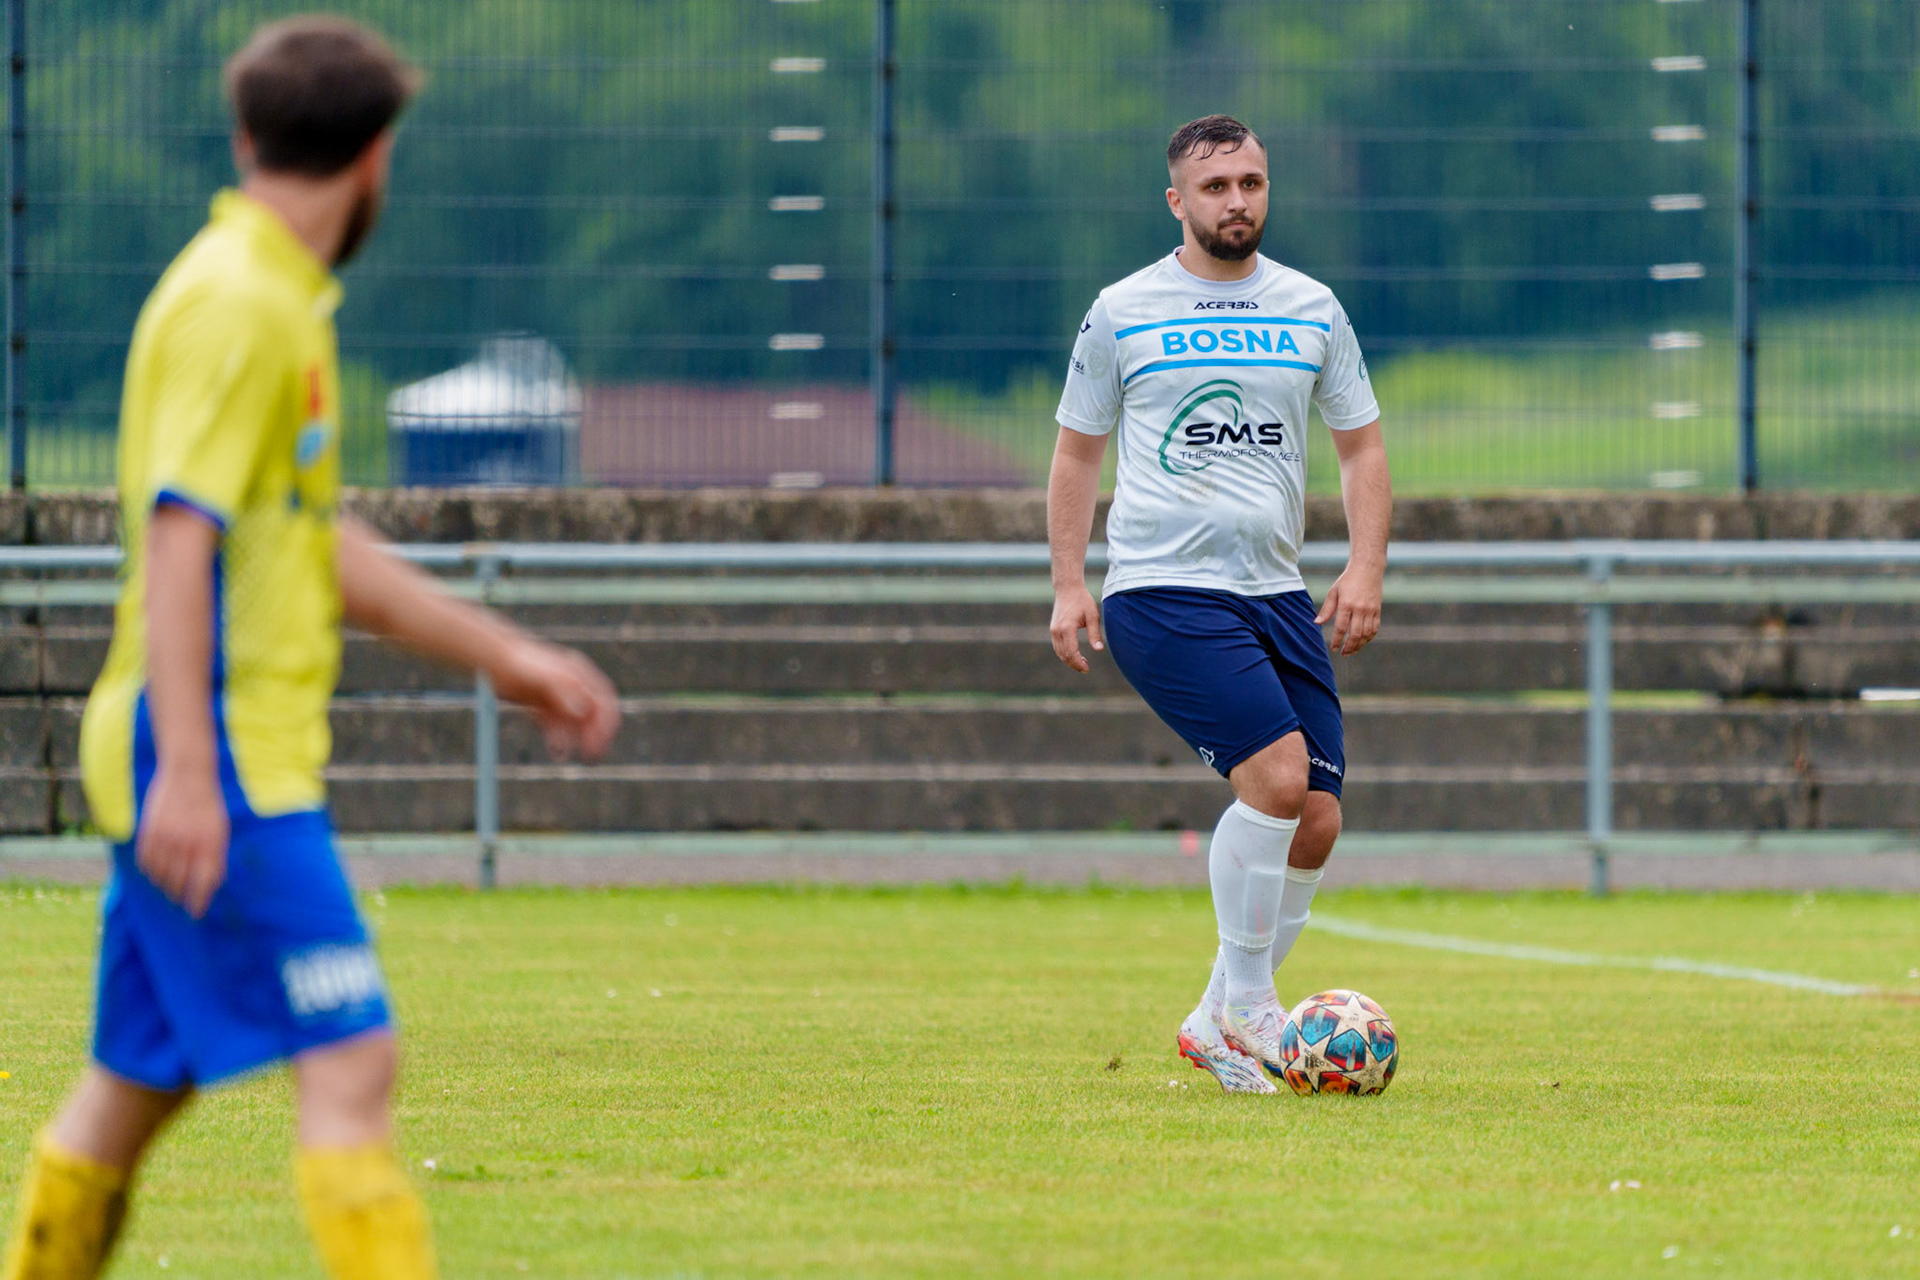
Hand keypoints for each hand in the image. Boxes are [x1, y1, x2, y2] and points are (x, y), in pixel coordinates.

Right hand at [136, 761, 228, 917]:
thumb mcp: (220, 830)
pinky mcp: (149, 832)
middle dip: (179, 894)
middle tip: (179, 898)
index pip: (203, 883)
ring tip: (168, 886)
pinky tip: (156, 871)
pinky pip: (145, 862)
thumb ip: (215, 857)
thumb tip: (211, 886)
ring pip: (160, 875)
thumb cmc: (208, 806)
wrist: (188, 775)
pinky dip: (150, 871)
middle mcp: (187, 844)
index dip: (198, 901)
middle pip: (179, 883)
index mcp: (210, 844)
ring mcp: (166, 838)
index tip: (195, 912)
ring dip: (164, 884)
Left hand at [495, 640, 620, 760]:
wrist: (491, 659)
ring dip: (575, 741)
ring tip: (564, 755)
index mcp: (579, 674)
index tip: (602, 742)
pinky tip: (556, 751)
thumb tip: (583, 711)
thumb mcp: (542, 676)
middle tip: (591, 757)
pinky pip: (556, 728)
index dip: (606, 722)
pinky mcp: (542, 707)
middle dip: (595, 736)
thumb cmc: (518, 663)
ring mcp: (557, 698)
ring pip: (574, 725)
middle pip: (593, 715)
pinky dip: (558, 740)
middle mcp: (572, 687)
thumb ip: (564, 690)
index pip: (604, 701)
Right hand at [1049, 583, 1104, 673]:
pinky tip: (1075, 654)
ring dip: (1069, 660)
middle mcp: (1057, 630)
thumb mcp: (1092, 616)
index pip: (1071, 652)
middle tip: (1086, 669)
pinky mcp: (1053, 629)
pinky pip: (1057, 646)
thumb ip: (1095, 633)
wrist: (1068, 589)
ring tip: (1082, 663)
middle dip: (1074, 664)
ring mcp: (1053, 630)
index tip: (1087, 669)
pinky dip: (1064, 653)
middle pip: (1063, 655)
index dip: (1079, 663)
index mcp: (1067, 628)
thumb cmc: (1082, 601)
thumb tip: (1099, 650)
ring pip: (1059, 652)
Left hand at [1315, 563, 1383, 655]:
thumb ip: (1327, 609)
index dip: (1337, 640)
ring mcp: (1370, 610)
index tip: (1333, 648)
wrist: (1368, 569)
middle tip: (1343, 654)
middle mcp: (1360, 609)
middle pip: (1355, 634)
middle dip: (1349, 647)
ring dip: (1359, 645)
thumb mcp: (1334, 592)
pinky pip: (1374, 628)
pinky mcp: (1378, 610)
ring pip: (1366, 634)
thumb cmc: (1348, 580)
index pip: (1341, 627)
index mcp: (1347, 604)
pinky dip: (1369, 638)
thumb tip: (1317, 623)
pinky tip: (1362, 642)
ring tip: (1352, 651)